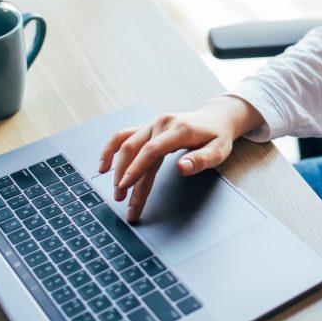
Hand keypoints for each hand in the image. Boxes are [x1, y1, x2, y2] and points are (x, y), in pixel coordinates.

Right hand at [98, 95, 263, 222]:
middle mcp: (162, 123)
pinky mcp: (146, 127)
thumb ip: (201, 160)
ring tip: (117, 192)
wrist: (215, 119)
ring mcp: (152, 124)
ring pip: (126, 144)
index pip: (152, 150)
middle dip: (127, 177)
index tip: (126, 186)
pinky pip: (123, 135)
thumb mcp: (218, 151)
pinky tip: (103, 165)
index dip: (137, 168)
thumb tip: (181, 168)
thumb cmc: (217, 137)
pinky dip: (110, 149)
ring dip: (118, 168)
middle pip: (136, 150)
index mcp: (179, 129)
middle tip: (123, 202)